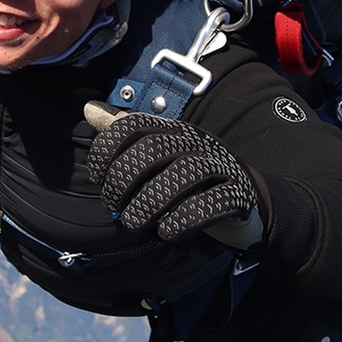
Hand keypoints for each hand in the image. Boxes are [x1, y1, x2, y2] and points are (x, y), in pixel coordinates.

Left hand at [85, 108, 263, 248]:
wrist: (252, 202)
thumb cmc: (193, 179)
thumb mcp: (159, 153)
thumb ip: (125, 133)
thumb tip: (89, 108)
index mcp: (173, 130)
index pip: (133, 125)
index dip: (107, 150)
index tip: (99, 178)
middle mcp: (196, 142)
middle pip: (153, 150)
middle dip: (124, 180)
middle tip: (115, 207)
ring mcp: (220, 166)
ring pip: (182, 175)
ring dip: (149, 203)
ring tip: (134, 223)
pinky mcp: (238, 194)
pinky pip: (210, 203)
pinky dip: (183, 220)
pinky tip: (168, 232)